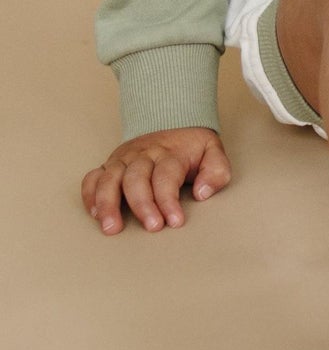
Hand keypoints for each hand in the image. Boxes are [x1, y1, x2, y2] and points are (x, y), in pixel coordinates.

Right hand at [81, 128, 232, 233]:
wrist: (173, 121)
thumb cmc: (192, 147)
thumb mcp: (213, 152)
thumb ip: (216, 171)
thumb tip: (202, 193)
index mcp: (170, 152)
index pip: (167, 177)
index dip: (169, 201)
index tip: (175, 222)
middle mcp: (143, 155)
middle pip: (137, 179)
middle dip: (143, 205)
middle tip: (152, 227)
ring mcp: (123, 159)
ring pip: (110, 179)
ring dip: (108, 204)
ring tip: (112, 228)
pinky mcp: (110, 164)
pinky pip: (93, 178)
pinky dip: (90, 195)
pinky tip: (95, 214)